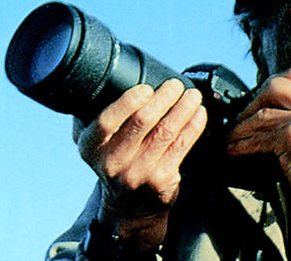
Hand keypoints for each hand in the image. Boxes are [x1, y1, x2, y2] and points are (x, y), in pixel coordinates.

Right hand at [74, 78, 206, 249]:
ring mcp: (138, 172)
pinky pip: (181, 145)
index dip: (128, 101)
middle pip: (142, 122)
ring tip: (192, 95)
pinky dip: (193, 125)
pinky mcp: (161, 179)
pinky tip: (199, 113)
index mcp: (91, 147)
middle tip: (175, 85)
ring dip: (183, 108)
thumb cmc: (115, 163)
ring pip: (166, 131)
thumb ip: (98, 119)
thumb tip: (107, 83)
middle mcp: (113, 162)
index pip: (107, 121)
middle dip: (164, 97)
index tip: (146, 87)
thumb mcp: (96, 145)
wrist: (128, 208)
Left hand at [227, 66, 290, 251]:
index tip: (259, 102)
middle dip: (253, 101)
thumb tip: (273, 106)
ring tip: (232, 138)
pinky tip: (235, 150)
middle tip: (242, 119)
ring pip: (262, 113)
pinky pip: (259, 136)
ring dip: (241, 127)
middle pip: (276, 85)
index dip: (271, 86)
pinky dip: (242, 144)